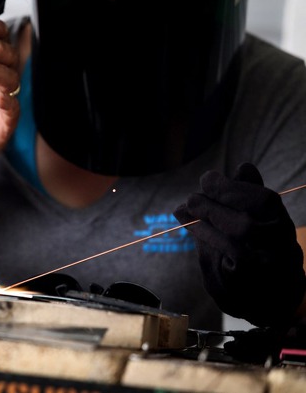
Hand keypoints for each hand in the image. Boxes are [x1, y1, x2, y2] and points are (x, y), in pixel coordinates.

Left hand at [174, 163, 305, 327]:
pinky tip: (190, 226)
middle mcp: (281, 254)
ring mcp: (262, 277)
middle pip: (247, 228)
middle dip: (213, 207)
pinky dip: (202, 241)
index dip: (232, 189)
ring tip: (184, 209)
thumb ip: (252, 196)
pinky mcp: (239, 291)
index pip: (265, 203)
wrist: (269, 301)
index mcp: (285, 230)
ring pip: (232, 249)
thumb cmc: (265, 250)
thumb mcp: (266, 222)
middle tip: (192, 197)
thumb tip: (243, 168)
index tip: (208, 179)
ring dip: (203, 224)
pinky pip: (218, 264)